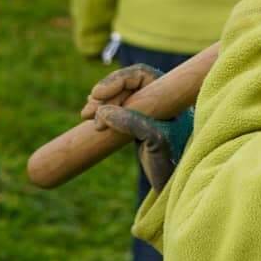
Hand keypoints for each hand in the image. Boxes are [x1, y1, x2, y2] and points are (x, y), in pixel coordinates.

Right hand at [81, 63, 192, 189]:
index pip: (141, 75)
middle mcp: (161, 99)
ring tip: (85, 115)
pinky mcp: (139, 125)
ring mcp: (149, 112)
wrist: (175, 184)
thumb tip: (103, 112)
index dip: (117, 80)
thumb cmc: (174, 161)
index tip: (97, 94)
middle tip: (87, 113)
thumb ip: (134, 123)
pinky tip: (91, 118)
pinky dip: (103, 114)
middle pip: (127, 85)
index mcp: (172, 95)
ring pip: (119, 97)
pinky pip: (118, 111)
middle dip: (105, 94)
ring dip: (100, 103)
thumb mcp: (157, 140)